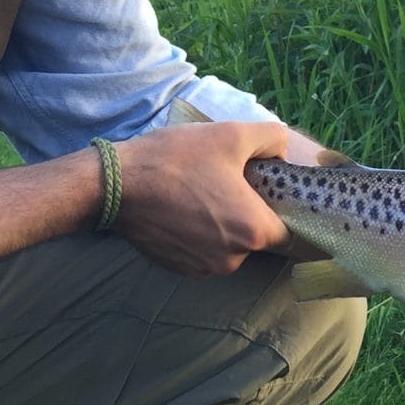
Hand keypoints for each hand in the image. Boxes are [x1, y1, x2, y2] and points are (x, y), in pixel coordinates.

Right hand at [113, 120, 295, 276]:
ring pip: (228, 246)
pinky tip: (181, 209)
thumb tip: (283, 149)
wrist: (116, 185)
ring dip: (221, 225)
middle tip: (225, 183)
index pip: (287, 230)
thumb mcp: (230, 135)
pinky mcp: (179, 269)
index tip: (265, 191)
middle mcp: (233, 259)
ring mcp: (204, 268)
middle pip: (255, 237)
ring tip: (199, 193)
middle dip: (246, 213)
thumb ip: (271, 137)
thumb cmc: (176, 159)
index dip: (280, 209)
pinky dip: (198, 236)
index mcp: (253, 230)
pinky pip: (203, 253)